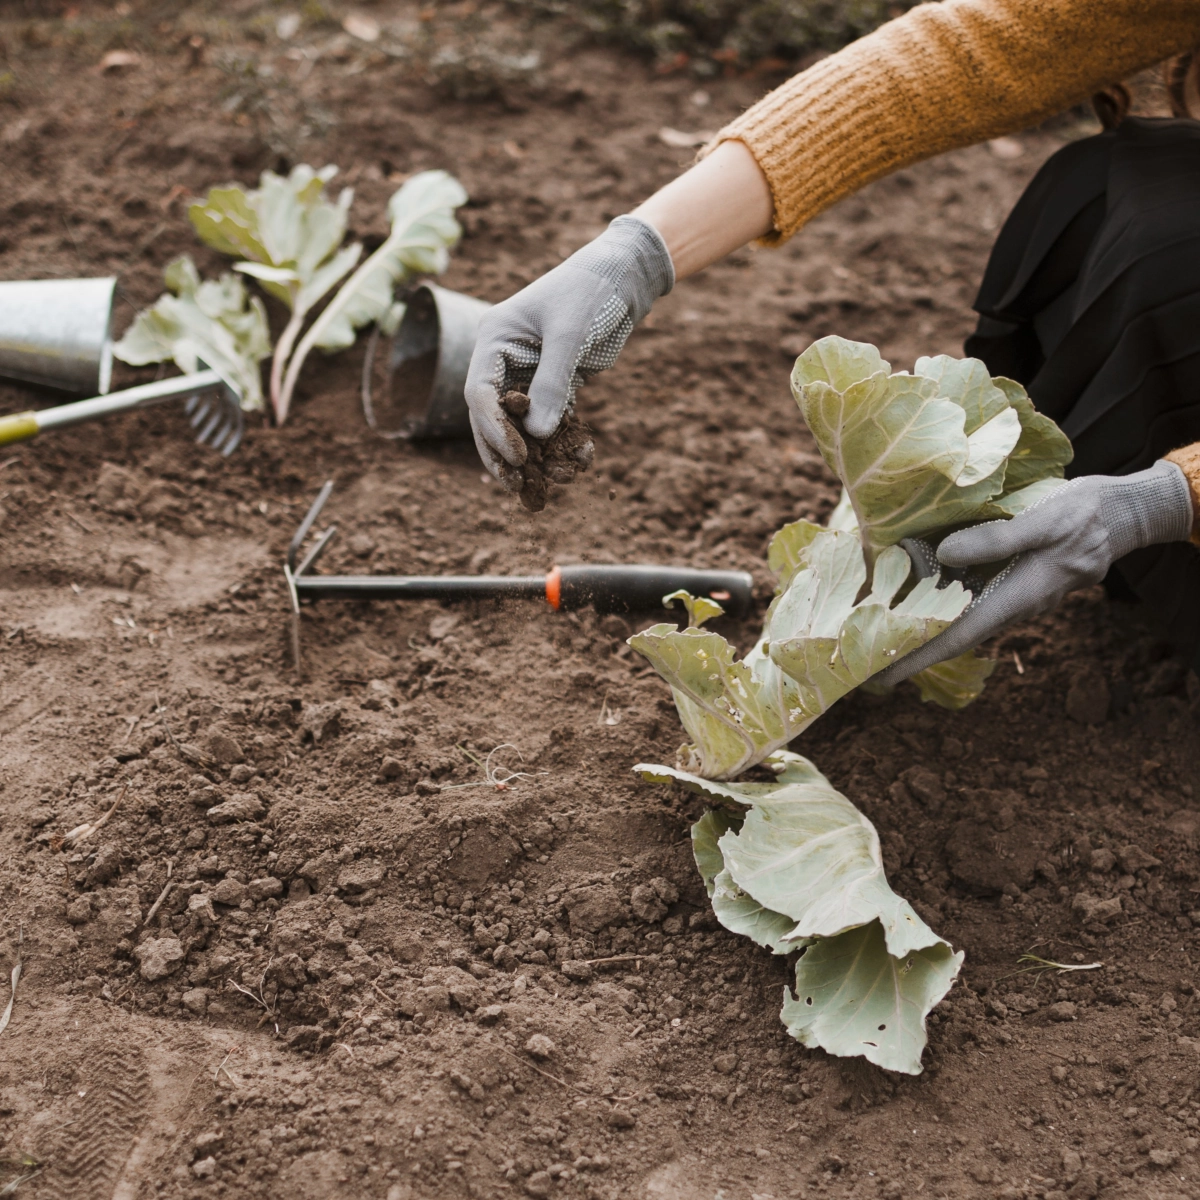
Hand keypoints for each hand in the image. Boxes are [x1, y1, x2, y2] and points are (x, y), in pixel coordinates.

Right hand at [465, 215, 673, 487]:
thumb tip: (537, 434)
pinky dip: (560, 444)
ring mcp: (528, 374)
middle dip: (503, 452)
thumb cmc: (591, 291)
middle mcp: (504, 360)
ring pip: (520, 425)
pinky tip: (576, 463)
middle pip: (491, 417)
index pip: (480, 393)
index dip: (495, 429)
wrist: (625, 277)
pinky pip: (550, 421)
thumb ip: (552, 382)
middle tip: (516, 485)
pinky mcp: (555, 384)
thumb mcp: (570, 333)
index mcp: (494, 339)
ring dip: (533, 456)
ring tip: (547, 484)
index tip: (518, 456)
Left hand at [874, 460, 1193, 684]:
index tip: (884, 676)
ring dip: (923, 628)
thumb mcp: (1044, 520)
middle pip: (954, 634)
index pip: (958, 636)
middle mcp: (1012, 604)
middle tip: (866, 663)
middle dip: (912, 651)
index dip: (919, 658)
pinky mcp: (1012, 581)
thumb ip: (997, 539)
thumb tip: (945, 553)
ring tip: (877, 633)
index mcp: (1018, 597)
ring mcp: (1013, 595)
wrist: (1120, 514)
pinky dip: (940, 603)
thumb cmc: (1085, 515)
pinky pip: (971, 599)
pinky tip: (913, 597)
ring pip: (960, 618)